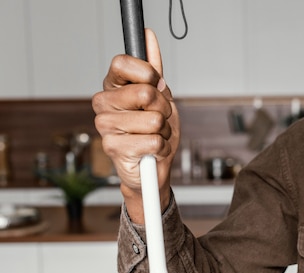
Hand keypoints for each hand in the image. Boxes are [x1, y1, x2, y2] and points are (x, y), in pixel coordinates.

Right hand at [92, 29, 178, 222]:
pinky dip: (161, 147)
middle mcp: (103, 104)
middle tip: (159, 119)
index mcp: (113, 87)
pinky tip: (152, 150)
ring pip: (153, 120)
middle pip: (144, 92)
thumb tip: (149, 37)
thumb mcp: (160, 97)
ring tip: (155, 135)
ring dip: (163, 130)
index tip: (156, 85)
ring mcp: (105, 126)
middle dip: (163, 108)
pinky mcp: (112, 148)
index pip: (123, 62)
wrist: (154, 167)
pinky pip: (154, 140)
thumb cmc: (155, 130)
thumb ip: (153, 69)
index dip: (148, 73)